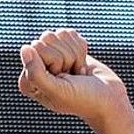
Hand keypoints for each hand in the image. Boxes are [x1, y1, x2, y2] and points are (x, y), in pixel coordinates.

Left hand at [18, 29, 132, 131]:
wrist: (108, 99)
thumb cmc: (83, 99)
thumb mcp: (57, 91)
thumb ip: (36, 73)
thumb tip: (25, 48)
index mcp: (28, 81)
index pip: (35, 49)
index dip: (55, 62)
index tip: (63, 80)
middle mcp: (36, 67)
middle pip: (46, 38)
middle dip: (65, 56)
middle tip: (72, 76)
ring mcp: (51, 57)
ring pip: (59, 35)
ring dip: (74, 53)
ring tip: (77, 73)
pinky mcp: (65, 49)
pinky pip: (70, 33)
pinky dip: (81, 48)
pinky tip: (82, 65)